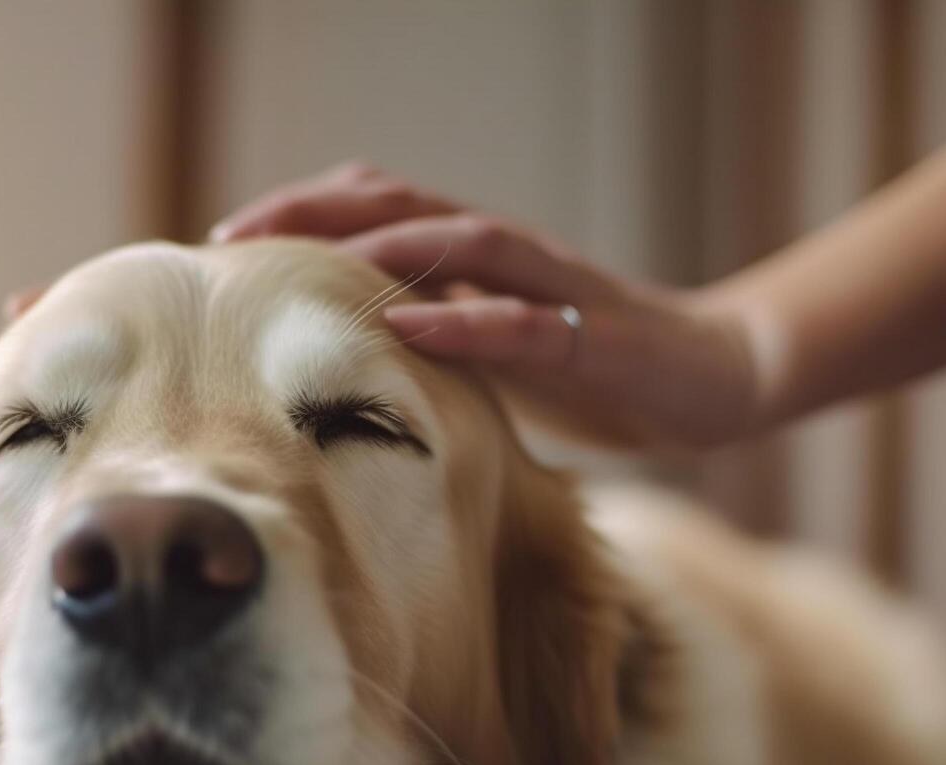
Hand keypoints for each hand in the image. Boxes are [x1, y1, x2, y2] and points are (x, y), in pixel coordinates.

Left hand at [211, 163, 767, 449]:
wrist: (716, 380)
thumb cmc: (596, 370)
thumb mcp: (497, 355)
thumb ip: (437, 341)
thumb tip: (350, 362)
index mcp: (482, 261)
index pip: (383, 209)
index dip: (306, 211)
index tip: (229, 236)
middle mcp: (512, 258)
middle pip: (404, 204)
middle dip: (315, 211)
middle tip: (234, 234)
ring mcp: (556, 290)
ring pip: (462, 241)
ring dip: (380, 244)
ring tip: (305, 258)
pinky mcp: (596, 338)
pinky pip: (524, 322)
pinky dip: (462, 320)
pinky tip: (404, 325)